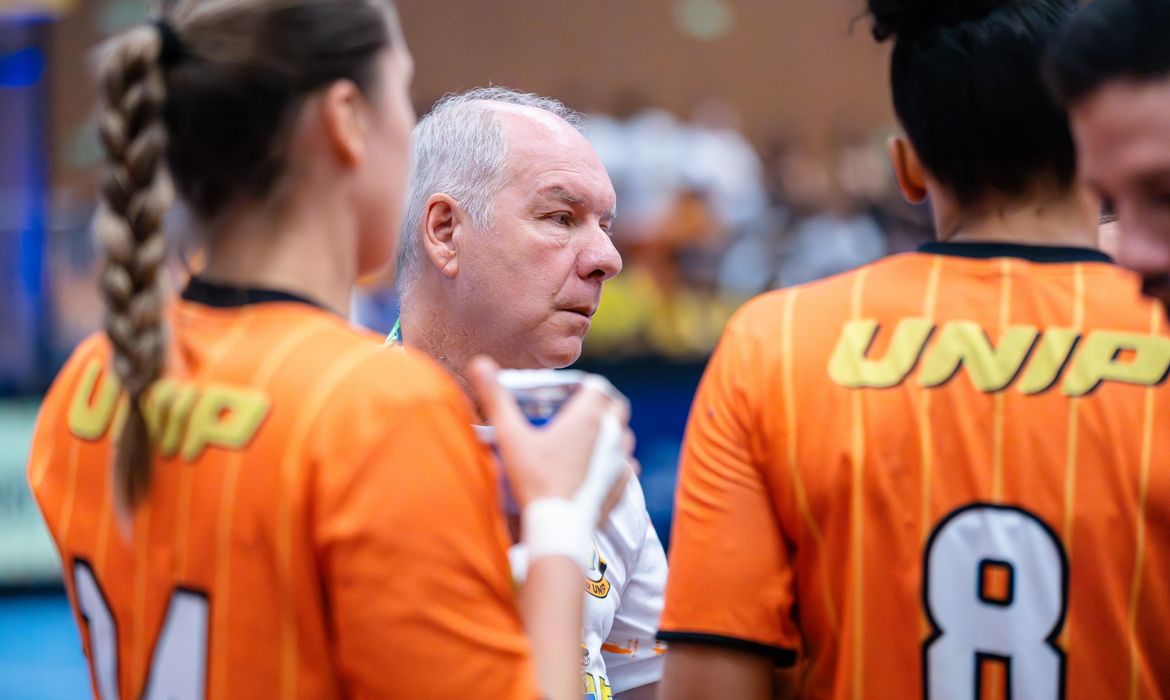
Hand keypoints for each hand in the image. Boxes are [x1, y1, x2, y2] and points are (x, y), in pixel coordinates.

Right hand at [468, 357, 633, 518]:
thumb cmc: (534, 480)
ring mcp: (619, 461)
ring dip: (611, 432)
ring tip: (589, 439)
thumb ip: (496, 398)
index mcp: (588, 417)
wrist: (558, 529)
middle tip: (579, 412)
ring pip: (624, 435)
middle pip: (616, 407)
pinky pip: (627, 465)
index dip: (585, 385)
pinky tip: (600, 468)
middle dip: (602, 404)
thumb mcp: (510, 437)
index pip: (599, 386)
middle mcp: (611, 434)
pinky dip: (616, 462)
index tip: (568, 392)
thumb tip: (480, 362)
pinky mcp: (621, 486)